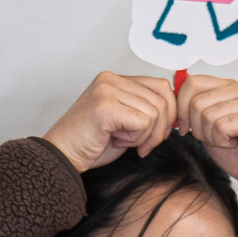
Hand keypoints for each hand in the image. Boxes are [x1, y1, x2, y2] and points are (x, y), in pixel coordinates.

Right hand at [42, 72, 177, 174]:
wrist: (62, 156)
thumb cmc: (91, 144)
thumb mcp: (124, 123)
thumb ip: (144, 111)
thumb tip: (175, 114)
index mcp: (116, 80)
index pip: (162, 87)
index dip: (168, 113)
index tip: (159, 135)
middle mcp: (111, 79)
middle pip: (163, 99)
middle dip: (160, 129)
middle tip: (144, 146)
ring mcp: (107, 90)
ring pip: (154, 112)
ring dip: (145, 136)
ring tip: (124, 142)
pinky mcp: (105, 106)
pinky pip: (142, 123)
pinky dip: (135, 139)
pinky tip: (117, 141)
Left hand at [172, 74, 237, 202]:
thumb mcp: (207, 129)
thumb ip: (193, 111)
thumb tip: (171, 97)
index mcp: (228, 86)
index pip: (191, 82)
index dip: (180, 107)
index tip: (185, 127)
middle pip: (197, 102)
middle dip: (197, 128)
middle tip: (213, 138)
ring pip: (208, 115)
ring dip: (211, 136)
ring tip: (226, 141)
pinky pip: (223, 126)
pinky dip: (222, 140)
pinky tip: (234, 143)